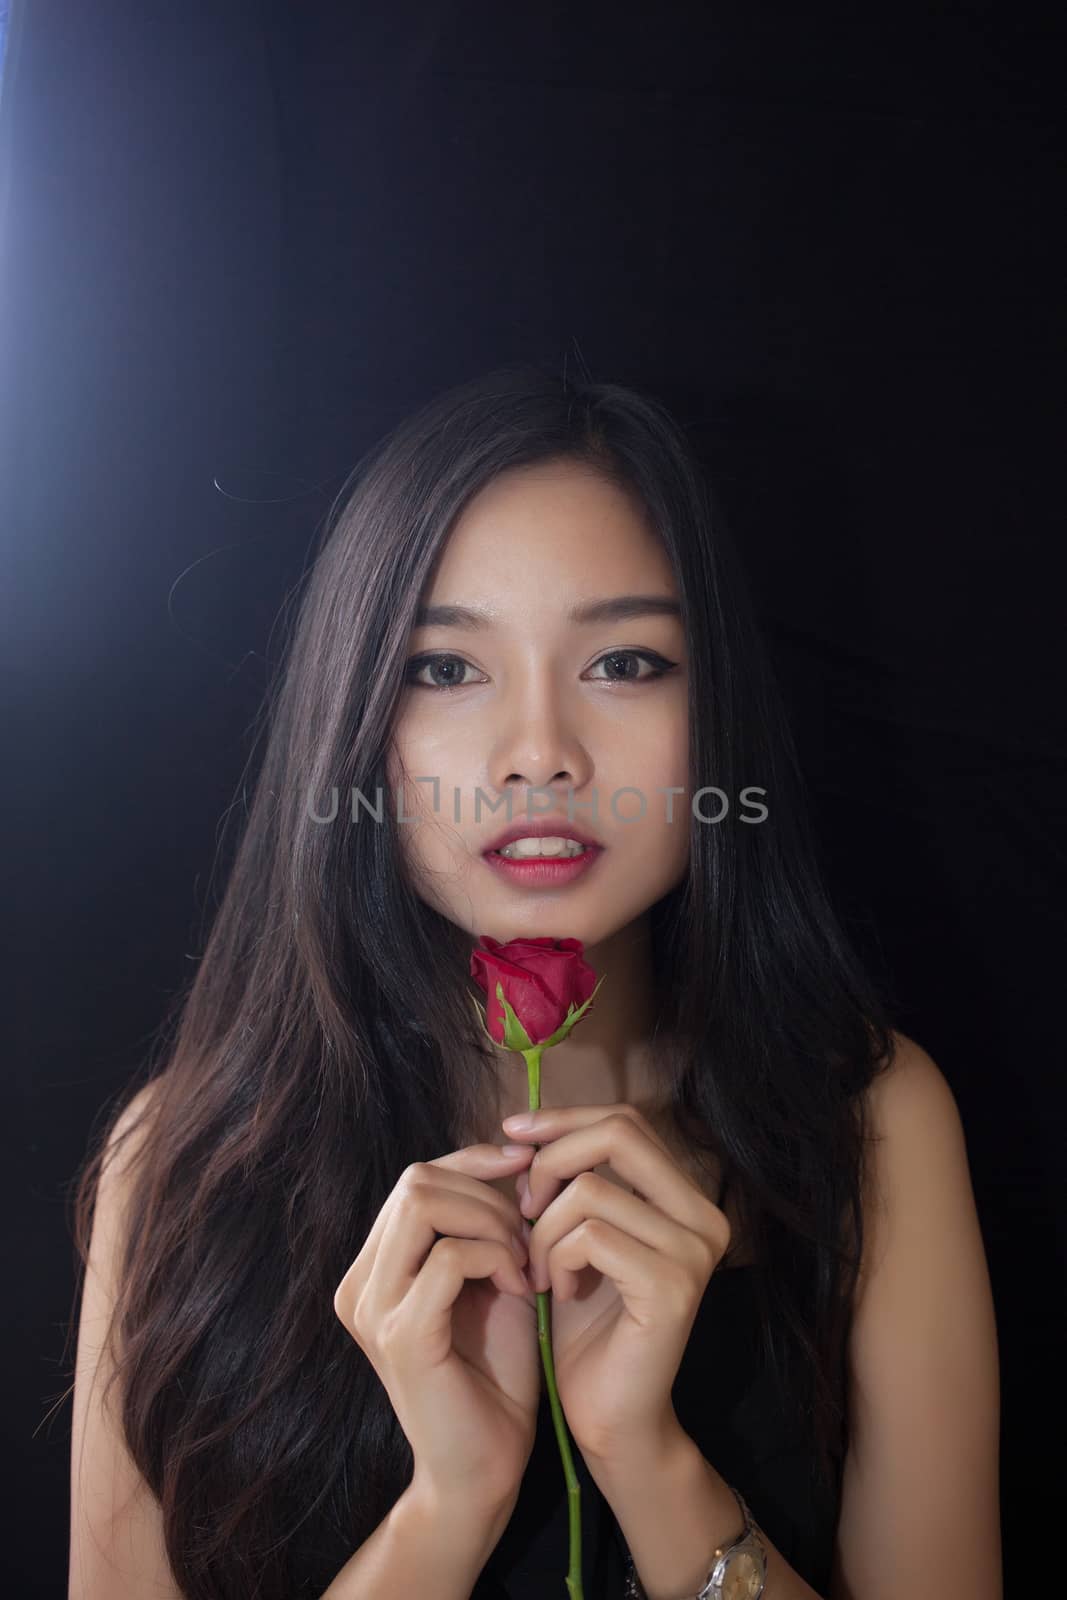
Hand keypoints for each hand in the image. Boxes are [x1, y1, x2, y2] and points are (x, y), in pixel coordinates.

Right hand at [333, 1142, 539, 1510]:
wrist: (485, 1471)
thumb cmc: (494, 1377)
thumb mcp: (491, 1281)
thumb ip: (485, 1226)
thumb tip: (513, 1157)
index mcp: (374, 1267)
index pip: (417, 1176)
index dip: (475, 1160)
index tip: (529, 1167)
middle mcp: (359, 1283)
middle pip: (417, 1179)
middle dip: (487, 1192)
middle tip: (529, 1234)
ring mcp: (372, 1309)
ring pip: (424, 1203)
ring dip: (490, 1220)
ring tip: (525, 1260)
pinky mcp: (400, 1335)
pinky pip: (448, 1257)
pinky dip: (495, 1258)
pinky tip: (523, 1288)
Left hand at [503, 1103, 730, 1462]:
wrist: (610, 1417)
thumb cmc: (585, 1326)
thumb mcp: (577, 1235)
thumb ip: (572, 1180)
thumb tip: (528, 1126)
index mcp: (687, 1199)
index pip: (626, 1121)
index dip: (565, 1119)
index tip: (513, 1131)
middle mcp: (704, 1217)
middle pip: (618, 1134)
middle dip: (551, 1160)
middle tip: (521, 1209)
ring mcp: (694, 1251)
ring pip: (590, 1190)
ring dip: (543, 1230)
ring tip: (538, 1270)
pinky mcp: (672, 1287)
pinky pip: (590, 1236)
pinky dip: (555, 1259)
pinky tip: (556, 1293)